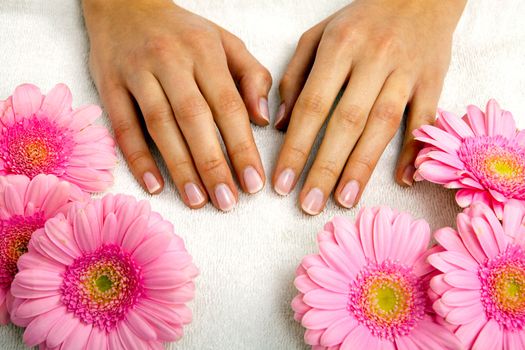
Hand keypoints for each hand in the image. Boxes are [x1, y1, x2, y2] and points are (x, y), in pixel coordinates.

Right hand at [82, 0, 271, 210]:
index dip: (242, 146)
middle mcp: (170, 61)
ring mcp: (136, 72)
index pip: (228, 105)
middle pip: (194, 119)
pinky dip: (137, 158)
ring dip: (179, 167)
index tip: (255, 182)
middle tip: (228, 202)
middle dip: (213, 164)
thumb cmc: (183, 32)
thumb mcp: (225, 42)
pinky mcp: (109, 85)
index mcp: (204, 51)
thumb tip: (263, 120)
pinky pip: (123, 126)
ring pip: (159, 125)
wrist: (125, 3)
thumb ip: (252, 76)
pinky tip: (154, 186)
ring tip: (198, 201)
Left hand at [273, 0, 465, 214]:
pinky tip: (404, 180)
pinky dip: (416, 150)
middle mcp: (374, 59)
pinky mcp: (433, 81)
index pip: (313, 105)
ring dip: (363, 167)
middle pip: (347, 122)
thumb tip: (282, 125)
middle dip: (325, 167)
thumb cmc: (361, 21)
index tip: (282, 182)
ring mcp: (407, 72)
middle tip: (309, 205)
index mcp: (340, 47)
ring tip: (344, 200)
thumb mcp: (318, 36)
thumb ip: (295, 78)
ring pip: (382, 126)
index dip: (296, 147)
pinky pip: (424, 119)